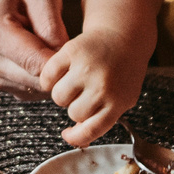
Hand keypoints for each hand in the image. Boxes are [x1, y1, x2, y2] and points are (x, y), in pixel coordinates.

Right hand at [0, 0, 68, 95]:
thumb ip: (51, 24)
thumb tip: (59, 56)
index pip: (32, 60)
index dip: (58, 60)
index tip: (73, 51)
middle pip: (34, 78)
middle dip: (56, 67)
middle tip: (66, 48)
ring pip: (35, 88)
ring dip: (50, 74)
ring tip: (50, 48)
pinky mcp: (0, 85)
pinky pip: (31, 91)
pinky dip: (42, 78)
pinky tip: (40, 57)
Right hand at [40, 28, 146, 146]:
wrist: (124, 36)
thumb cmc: (122, 72)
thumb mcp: (122, 98)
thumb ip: (102, 118)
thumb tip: (75, 137)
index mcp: (118, 101)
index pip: (91, 131)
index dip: (75, 137)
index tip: (68, 133)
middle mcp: (102, 86)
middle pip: (73, 113)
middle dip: (75, 106)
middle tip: (82, 93)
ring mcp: (86, 68)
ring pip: (59, 97)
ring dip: (63, 92)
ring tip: (73, 82)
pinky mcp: (72, 51)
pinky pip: (48, 76)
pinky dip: (50, 78)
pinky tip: (60, 74)